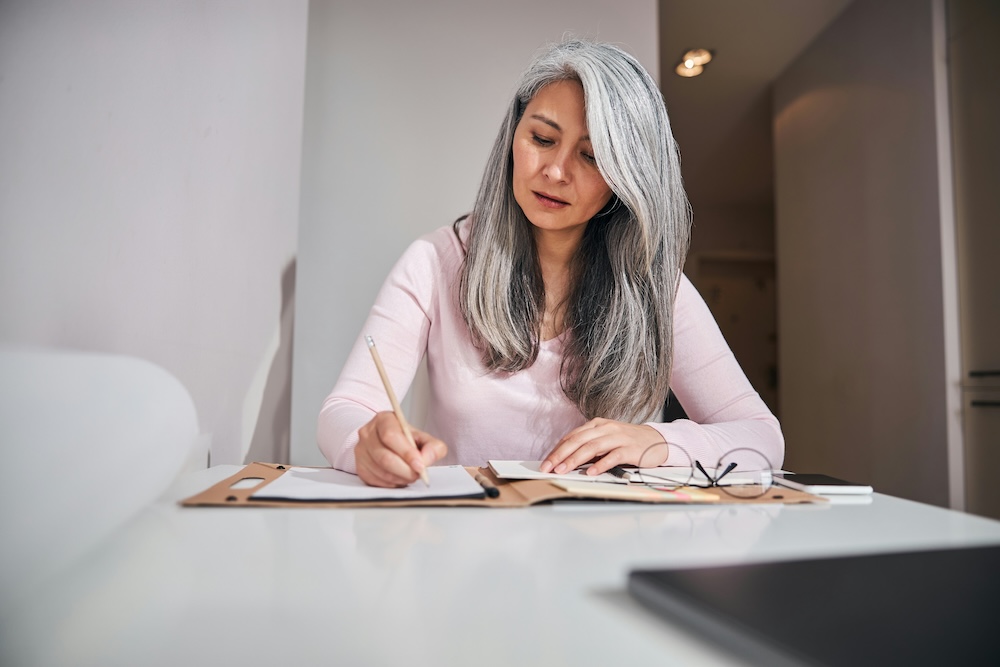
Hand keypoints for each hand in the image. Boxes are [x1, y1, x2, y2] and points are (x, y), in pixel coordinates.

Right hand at [355, 411, 447, 487]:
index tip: (420, 466)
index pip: (391, 437)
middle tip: (417, 474)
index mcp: (384, 420)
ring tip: (410, 475)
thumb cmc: (405, 439)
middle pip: (385, 457)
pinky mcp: (359, 466)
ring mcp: (361, 450)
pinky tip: (398, 477)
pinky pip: (376, 480)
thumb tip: (426, 459)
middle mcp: (368, 433)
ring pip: (381, 471)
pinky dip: (391, 483)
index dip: (407, 454)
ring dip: (400, 478)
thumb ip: (433, 447)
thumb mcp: (423, 438)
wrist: (387, 442)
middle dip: (405, 470)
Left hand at [539, 418, 666, 475]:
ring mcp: (618, 437)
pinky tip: (591, 472)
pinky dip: (600, 464)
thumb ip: (589, 447)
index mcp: (597, 425)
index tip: (546, 463)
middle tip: (548, 468)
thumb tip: (565, 460)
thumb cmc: (628, 443)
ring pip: (592, 447)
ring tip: (563, 470)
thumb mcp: (606, 440)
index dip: (557, 450)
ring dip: (575, 459)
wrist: (658, 441)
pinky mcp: (630, 448)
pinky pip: (612, 456)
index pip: (572, 437)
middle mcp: (606, 428)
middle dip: (560, 455)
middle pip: (578, 440)